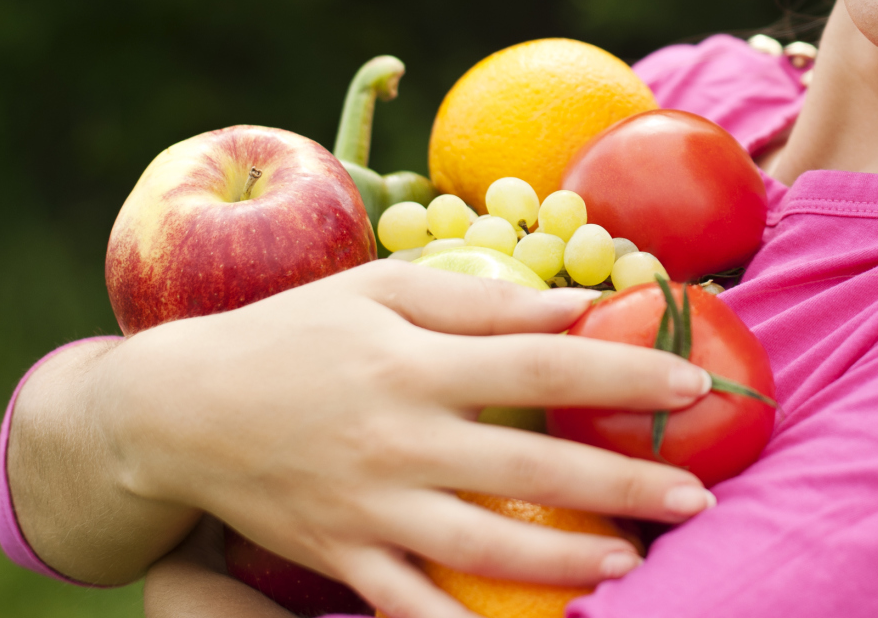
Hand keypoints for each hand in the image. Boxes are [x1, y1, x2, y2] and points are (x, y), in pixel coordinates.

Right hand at [13, 263, 714, 617]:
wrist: (181, 411)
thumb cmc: (296, 333)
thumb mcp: (383, 290)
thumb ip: (482, 298)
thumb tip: (577, 305)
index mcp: (414, 361)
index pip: (541, 365)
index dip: (622, 375)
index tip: (691, 384)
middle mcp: (398, 439)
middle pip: (530, 468)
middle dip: (623, 484)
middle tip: (696, 496)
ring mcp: (370, 507)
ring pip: (482, 547)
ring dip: (564, 562)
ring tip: (632, 563)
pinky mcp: (342, 558)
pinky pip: (410, 607)